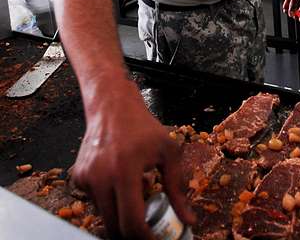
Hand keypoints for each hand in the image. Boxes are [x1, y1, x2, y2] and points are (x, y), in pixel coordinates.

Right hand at [73, 79, 194, 238]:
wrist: (112, 106)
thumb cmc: (142, 126)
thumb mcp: (168, 151)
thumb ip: (177, 187)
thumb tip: (188, 219)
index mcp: (125, 170)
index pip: (131, 222)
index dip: (145, 238)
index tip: (156, 239)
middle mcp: (101, 177)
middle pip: (114, 228)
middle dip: (132, 235)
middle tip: (148, 230)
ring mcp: (86, 178)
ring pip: (104, 216)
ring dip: (120, 216)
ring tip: (136, 197)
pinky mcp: (78, 177)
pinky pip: (95, 202)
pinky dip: (109, 201)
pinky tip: (120, 182)